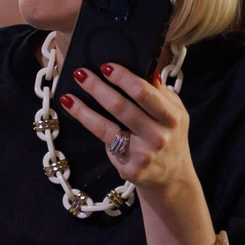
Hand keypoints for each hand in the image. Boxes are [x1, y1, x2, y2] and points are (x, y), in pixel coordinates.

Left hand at [60, 60, 195, 203]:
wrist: (173, 178)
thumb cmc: (170, 137)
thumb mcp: (176, 113)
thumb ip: (161, 93)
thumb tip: (147, 70)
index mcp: (171, 117)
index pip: (143, 92)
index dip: (122, 77)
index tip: (105, 66)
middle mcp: (158, 136)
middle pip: (120, 107)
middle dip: (97, 88)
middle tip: (80, 74)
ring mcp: (143, 155)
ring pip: (105, 128)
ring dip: (82, 110)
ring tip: (67, 97)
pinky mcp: (130, 169)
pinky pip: (106, 145)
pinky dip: (93, 130)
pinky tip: (79, 117)